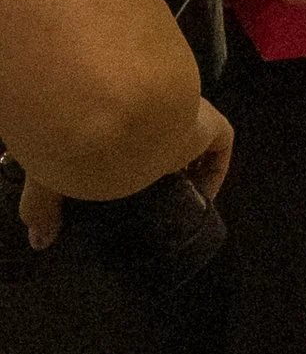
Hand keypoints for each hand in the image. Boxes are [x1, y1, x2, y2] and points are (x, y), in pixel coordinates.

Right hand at [9, 95, 228, 252]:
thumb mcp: (48, 176)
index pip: (126, 142)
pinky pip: (220, 147)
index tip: (120, 194)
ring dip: (187, 173)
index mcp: (113, 120)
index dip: (127, 167)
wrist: (111, 112)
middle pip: (161, 145)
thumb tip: (38, 240)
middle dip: (158, 171)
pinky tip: (201, 202)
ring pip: (191, 145)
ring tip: (175, 208)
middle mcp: (150, 114)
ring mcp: (182, 116)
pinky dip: (213, 173)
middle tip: (149, 204)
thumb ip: (40, 206)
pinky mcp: (209, 124)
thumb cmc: (75, 139)